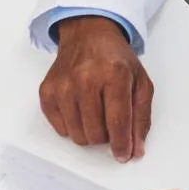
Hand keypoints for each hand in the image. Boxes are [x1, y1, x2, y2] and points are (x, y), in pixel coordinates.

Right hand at [39, 16, 154, 159]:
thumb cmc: (116, 59)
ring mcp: (63, 85)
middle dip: (107, 136)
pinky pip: (61, 129)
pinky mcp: (47, 91)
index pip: (117, 122)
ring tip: (96, 114)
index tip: (123, 155)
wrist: (88, 34)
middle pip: (96, 133)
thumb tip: (136, 151)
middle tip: (110, 121)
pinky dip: (73, 126)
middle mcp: (85, 79)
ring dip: (90, 133)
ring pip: (77, 135)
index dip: (122, 144)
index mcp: (114, 75)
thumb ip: (141, 118)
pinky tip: (80, 108)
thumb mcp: (140, 82)